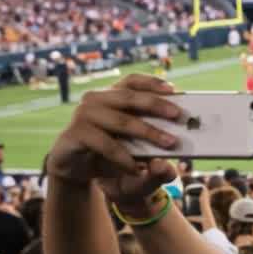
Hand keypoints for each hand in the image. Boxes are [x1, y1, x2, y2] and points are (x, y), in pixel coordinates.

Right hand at [47, 74, 181, 213]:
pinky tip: (137, 169)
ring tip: (169, 144)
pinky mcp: (75, 134)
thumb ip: (154, 150)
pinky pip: (105, 144)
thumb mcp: (136, 151)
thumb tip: (164, 165)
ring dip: (147, 132)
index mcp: (113, 96)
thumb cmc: (112, 154)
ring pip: (120, 120)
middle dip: (156, 105)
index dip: (151, 82)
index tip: (173, 89)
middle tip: (177, 115)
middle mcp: (97, 100)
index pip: (132, 82)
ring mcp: (84, 115)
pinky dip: (123, 157)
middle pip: (128, 97)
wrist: (78, 171)